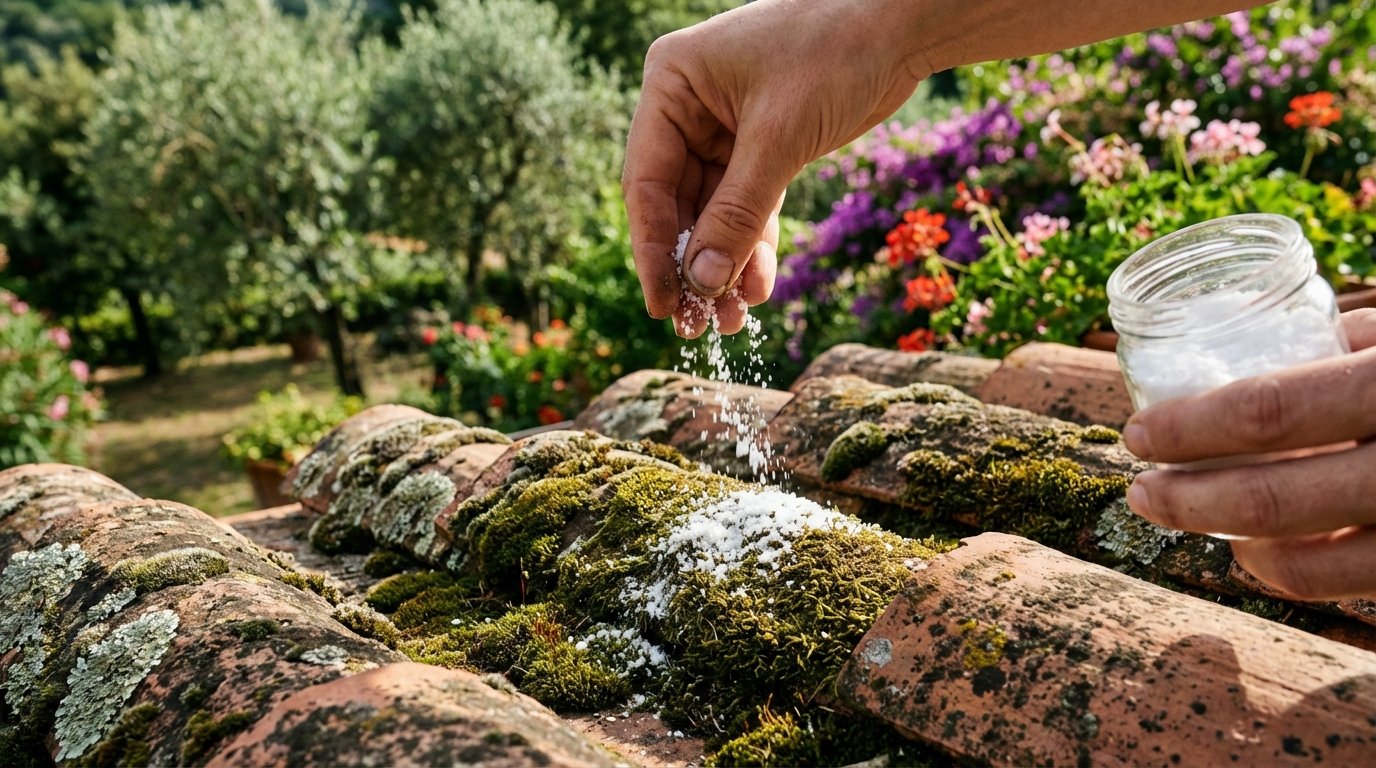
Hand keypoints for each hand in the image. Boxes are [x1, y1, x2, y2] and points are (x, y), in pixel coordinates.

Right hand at [622, 0, 927, 336]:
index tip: (661, 305)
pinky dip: (753, 246)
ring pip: (714, 213)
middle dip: (693, 268)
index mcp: (671, 85)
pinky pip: (748, 206)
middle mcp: (688, 107)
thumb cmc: (834, 52)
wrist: (902, 22)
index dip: (654, 250)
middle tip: (697, 328)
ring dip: (723, 267)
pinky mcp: (762, 144)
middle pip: (679, 205)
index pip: (648, 183)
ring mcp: (723, 127)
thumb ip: (738, 213)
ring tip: (730, 323)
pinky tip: (757, 290)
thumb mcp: (779, 138)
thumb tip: (702, 284)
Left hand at [1124, 308, 1375, 600]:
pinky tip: (1257, 547)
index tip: (1137, 433)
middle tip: (1140, 490)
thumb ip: (1347, 339)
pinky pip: (1344, 588)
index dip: (1188, 428)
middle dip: (1186, 499)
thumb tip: (1257, 339)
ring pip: (1301, 563)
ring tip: (1186, 519)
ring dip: (1227, 541)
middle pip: (1269, 499)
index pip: (1267, 412)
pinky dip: (1286, 569)